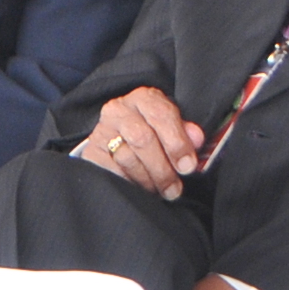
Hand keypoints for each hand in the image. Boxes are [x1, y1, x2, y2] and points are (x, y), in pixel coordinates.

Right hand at [80, 87, 203, 198]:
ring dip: (148, 180)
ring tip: (159, 190)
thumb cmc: (152, 135)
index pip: (161, 115)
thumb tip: (197, 139)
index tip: (187, 166)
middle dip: (163, 168)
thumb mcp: (171, 129)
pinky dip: (130, 184)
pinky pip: (112, 172)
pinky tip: (140, 188)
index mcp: (144, 98)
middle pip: (143, 139)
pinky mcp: (91, 152)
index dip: (177, 143)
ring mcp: (102, 130)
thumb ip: (185, 133)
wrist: (118, 141)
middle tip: (174, 188)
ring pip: (128, 158)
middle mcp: (119, 109)